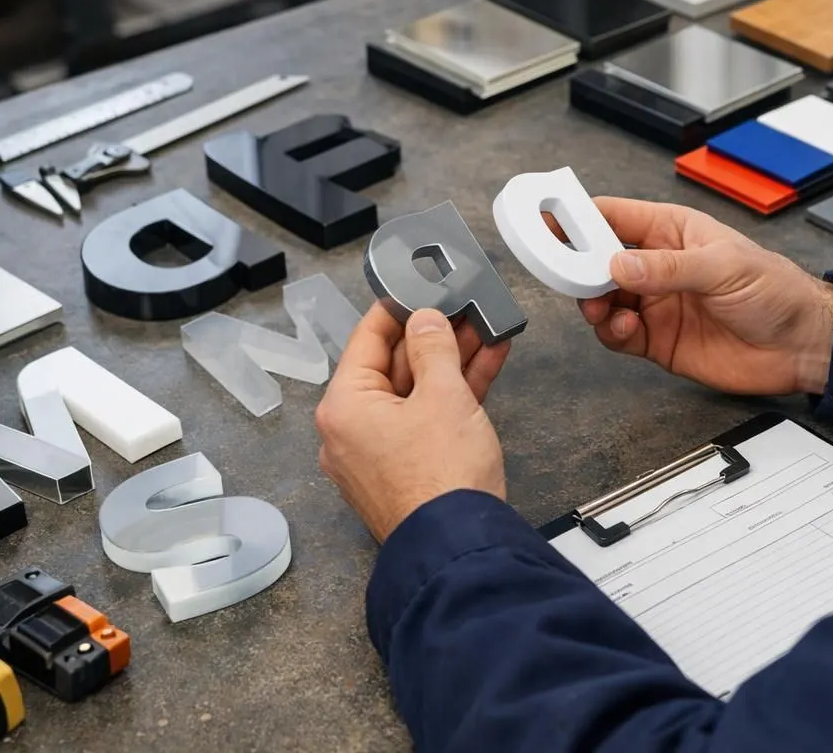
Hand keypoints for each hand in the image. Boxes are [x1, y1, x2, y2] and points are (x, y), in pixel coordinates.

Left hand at [316, 302, 511, 541]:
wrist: (460, 546)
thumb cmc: (442, 477)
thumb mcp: (443, 394)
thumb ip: (434, 348)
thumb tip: (427, 321)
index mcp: (344, 406)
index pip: (368, 338)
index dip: (399, 307)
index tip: (423, 286)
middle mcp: (352, 430)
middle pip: (394, 365)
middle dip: (434, 335)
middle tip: (465, 306)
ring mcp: (379, 453)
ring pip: (416, 392)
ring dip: (451, 360)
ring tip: (485, 326)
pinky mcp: (407, 469)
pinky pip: (427, 418)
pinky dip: (454, 393)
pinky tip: (487, 362)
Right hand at [579, 197, 832, 395]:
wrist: (802, 346)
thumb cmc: (776, 291)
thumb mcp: (723, 268)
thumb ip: (668, 268)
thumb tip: (618, 264)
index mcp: (672, 231)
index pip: (614, 216)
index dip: (577, 216)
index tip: (548, 219)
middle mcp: (658, 265)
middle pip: (598, 260)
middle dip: (577, 266)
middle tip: (566, 274)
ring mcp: (656, 303)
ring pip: (602, 299)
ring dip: (593, 303)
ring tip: (601, 307)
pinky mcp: (658, 340)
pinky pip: (618, 334)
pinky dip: (611, 332)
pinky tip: (624, 329)